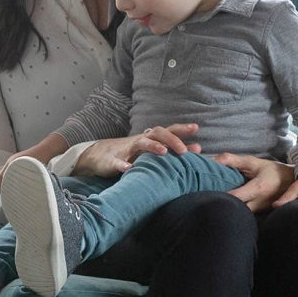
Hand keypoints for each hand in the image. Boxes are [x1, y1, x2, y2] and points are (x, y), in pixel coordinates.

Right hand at [70, 123, 201, 175]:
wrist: (99, 155)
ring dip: (152, 147)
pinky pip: (117, 162)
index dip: (181, 129)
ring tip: (163, 153)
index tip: (196, 128)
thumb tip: (198, 148)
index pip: (168, 130)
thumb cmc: (132, 153)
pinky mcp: (112, 161)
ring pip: (140, 144)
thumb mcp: (152, 150)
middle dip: (172, 140)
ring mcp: (126, 150)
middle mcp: (141, 141)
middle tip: (184, 151)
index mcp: (151, 139)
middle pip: (157, 133)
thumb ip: (173, 149)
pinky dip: (123, 165)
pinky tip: (129, 168)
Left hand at [215, 153, 296, 212]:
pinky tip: (223, 206)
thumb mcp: (253, 162)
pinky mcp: (258, 215)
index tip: (207, 192)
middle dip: (221, 206)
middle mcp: (258, 203)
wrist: (291, 181)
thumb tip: (214, 160)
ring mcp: (259, 211)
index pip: (235, 197)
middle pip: (235, 210)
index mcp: (257, 189)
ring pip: (239, 216)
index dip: (220, 196)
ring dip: (226, 210)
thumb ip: (233, 160)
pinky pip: (243, 216)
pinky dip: (233, 212)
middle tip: (206, 199)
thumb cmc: (271, 170)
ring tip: (212, 203)